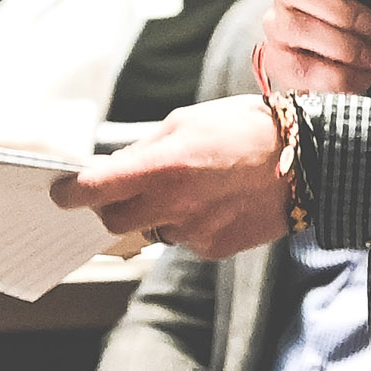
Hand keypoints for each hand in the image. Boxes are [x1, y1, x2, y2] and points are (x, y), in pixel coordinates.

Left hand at [55, 96, 289, 259]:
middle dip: (111, 206)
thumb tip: (112, 168)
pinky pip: (184, 240)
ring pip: (151, 231)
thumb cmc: (245, 129)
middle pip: (114, 221)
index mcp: (163, 166)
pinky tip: (214, 202)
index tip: (62, 191)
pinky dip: (188, 224)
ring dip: (155, 214)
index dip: (71, 192)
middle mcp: (174, 204)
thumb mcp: (187, 122)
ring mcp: (194, 231)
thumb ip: (145, 149)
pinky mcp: (214, 248)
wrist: (308, 161)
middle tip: (123, 189)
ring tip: (190, 187)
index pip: (95, 188)